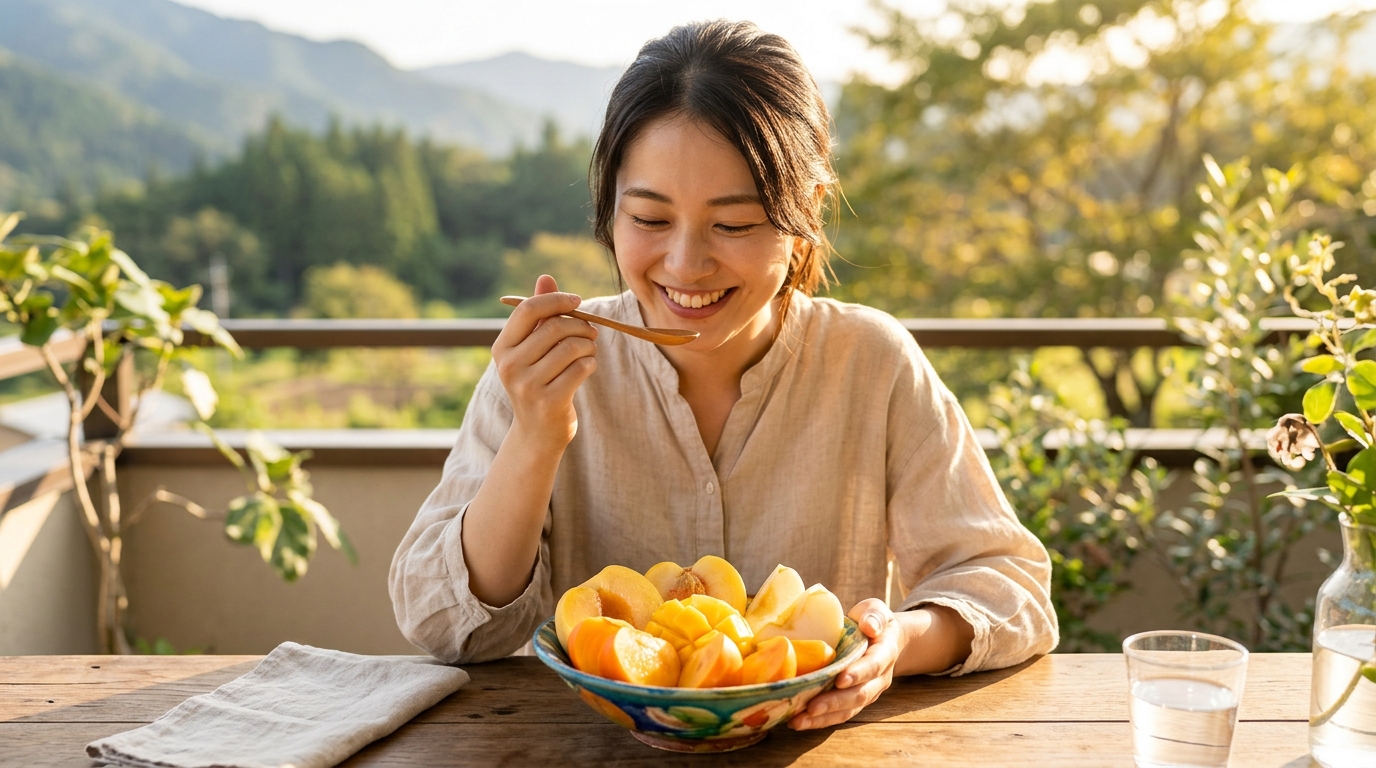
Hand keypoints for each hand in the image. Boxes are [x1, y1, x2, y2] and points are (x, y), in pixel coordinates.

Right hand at [492, 275, 597, 448]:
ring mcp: (527, 385)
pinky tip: (586, 368)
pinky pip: (581, 368)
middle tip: (592, 332)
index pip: (528, 309)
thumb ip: (539, 313)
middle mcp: (509, 365)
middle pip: (555, 327)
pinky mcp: (549, 401)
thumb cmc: (538, 381)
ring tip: (589, 350)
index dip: (556, 300)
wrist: (537, 432)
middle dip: (581, 325)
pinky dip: (590, 363)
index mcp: (502, 347)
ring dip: (589, 345)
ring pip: (571, 347)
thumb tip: (546, 277)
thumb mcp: (532, 348)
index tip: (577, 301)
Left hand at [788, 598, 900, 730]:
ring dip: (823, 718)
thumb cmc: (871, 621)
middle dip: (834, 702)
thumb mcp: (875, 611)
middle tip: (812, 707)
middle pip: (859, 695)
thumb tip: (869, 626)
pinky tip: (798, 722)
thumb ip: (873, 615)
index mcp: (884, 654)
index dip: (858, 674)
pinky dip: (819, 721)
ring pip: (848, 710)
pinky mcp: (853, 702)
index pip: (873, 666)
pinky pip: (838, 715)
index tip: (840, 680)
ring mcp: (867, 693)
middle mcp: (878, 679)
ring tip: (798, 721)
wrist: (882, 640)